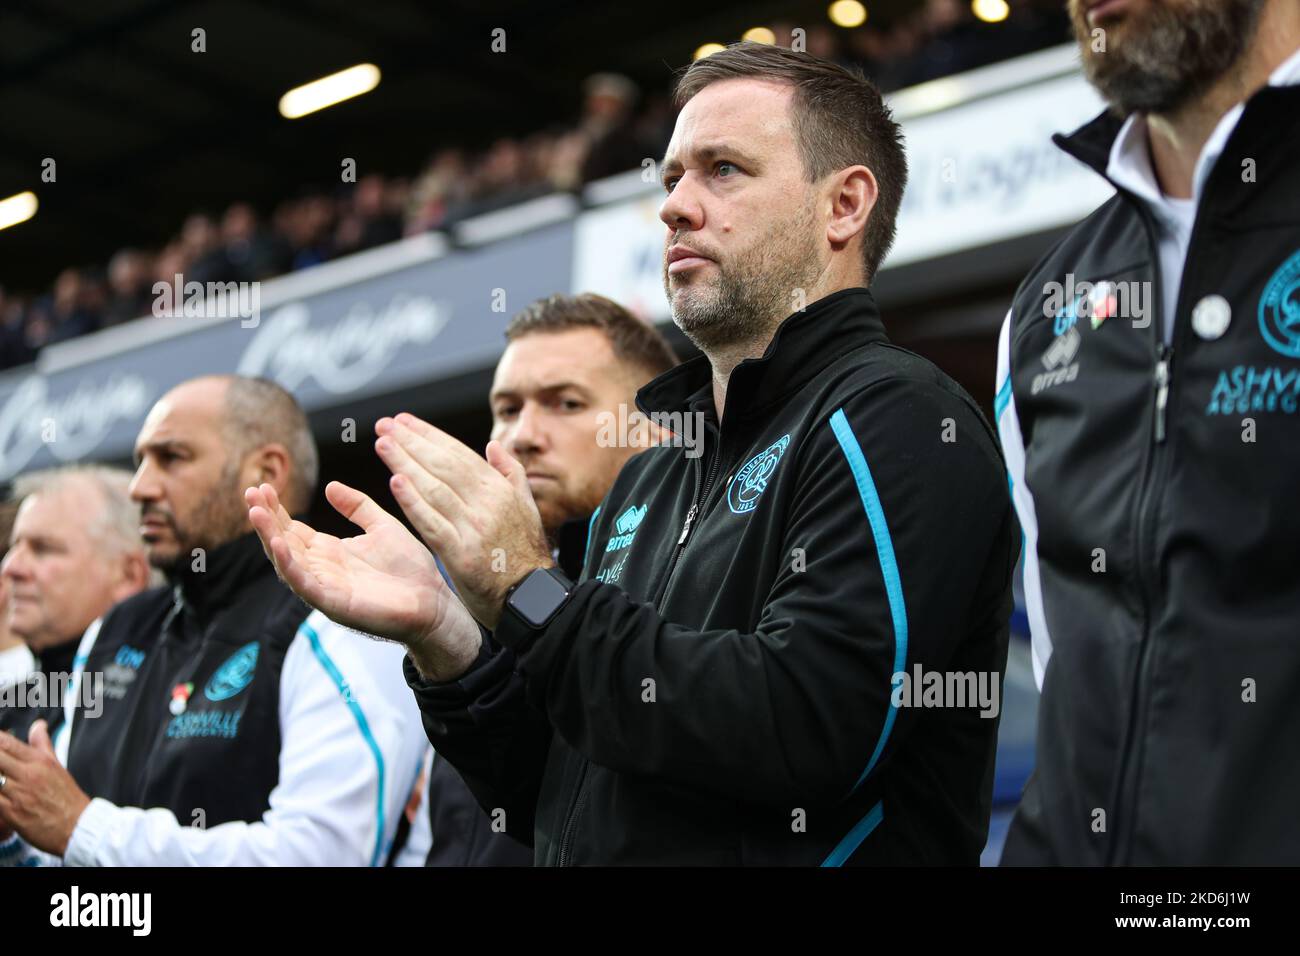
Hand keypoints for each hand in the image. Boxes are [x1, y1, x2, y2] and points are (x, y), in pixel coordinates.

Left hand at [0, 721, 90, 856]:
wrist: (78, 826)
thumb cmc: (67, 797)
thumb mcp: (56, 765)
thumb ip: (42, 744)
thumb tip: (38, 725)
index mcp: (39, 760)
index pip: (5, 742)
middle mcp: (28, 774)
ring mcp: (18, 793)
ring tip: (0, 779)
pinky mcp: (11, 812)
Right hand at [246, 480, 481, 680]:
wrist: (435, 603)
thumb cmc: (411, 570)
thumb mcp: (382, 527)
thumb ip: (357, 507)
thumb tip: (330, 486)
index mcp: (330, 553)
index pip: (293, 529)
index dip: (276, 509)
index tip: (263, 486)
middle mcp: (321, 570)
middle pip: (283, 542)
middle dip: (266, 519)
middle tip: (251, 492)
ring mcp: (325, 587)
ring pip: (287, 562)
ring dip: (269, 538)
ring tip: (256, 513)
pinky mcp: (334, 603)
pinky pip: (304, 584)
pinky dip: (289, 565)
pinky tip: (279, 544)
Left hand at [374, 413, 552, 628]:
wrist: (531, 597)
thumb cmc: (526, 553)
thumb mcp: (527, 506)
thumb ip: (511, 473)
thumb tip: (493, 446)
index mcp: (500, 489)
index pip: (458, 453)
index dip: (429, 435)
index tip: (404, 422)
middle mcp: (487, 503)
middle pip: (442, 465)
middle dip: (411, 442)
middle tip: (385, 425)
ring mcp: (474, 527)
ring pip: (434, 488)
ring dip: (405, 463)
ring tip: (382, 445)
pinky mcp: (461, 553)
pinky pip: (432, 522)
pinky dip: (413, 502)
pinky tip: (395, 483)